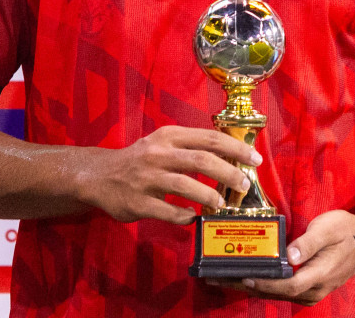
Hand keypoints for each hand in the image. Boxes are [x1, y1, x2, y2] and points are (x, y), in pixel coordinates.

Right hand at [74, 126, 259, 224]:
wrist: (99, 176)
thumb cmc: (140, 160)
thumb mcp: (163, 143)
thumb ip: (192, 147)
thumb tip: (232, 157)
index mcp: (168, 136)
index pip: (209, 137)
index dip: (235, 148)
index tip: (254, 159)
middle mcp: (158, 154)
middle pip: (201, 159)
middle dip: (229, 172)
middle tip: (244, 184)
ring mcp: (147, 178)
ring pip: (185, 184)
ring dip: (209, 196)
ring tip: (223, 205)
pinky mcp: (137, 202)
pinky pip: (168, 211)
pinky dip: (184, 216)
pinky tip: (193, 218)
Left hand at [209, 210, 354, 303]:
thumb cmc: (346, 231)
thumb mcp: (328, 228)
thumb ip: (308, 242)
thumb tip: (290, 254)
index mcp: (319, 274)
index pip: (288, 285)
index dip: (265, 284)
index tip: (244, 277)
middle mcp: (314, 288)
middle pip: (276, 292)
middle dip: (246, 285)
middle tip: (218, 276)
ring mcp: (311, 291)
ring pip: (277, 293)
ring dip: (251, 286)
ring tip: (225, 276)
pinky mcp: (308, 287)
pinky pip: (282, 290)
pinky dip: (264, 284)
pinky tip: (248, 276)